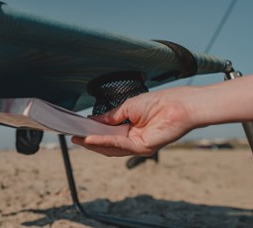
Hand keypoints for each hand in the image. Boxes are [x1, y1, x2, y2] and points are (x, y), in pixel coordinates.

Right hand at [72, 88, 197, 156]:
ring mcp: (138, 146)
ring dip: (93, 144)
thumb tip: (93, 122)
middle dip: (89, 141)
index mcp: (130, 128)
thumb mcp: (127, 107)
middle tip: (74, 137)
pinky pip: (119, 145)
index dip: (92, 132)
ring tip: (78, 139)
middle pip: (107, 144)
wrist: (178, 104)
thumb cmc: (158, 102)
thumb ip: (110, 117)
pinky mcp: (143, 148)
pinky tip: (91, 139)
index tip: (78, 128)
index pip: (107, 134)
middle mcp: (133, 139)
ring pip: (111, 148)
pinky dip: (103, 142)